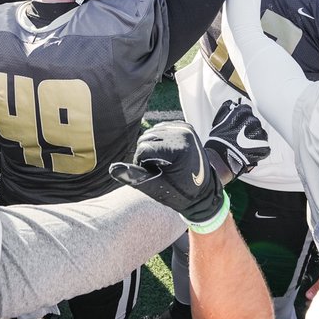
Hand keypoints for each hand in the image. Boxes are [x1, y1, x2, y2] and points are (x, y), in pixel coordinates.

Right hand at [109, 121, 225, 228]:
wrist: (205, 189)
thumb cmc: (181, 193)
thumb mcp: (157, 188)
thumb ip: (135, 177)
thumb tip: (112, 169)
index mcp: (179, 148)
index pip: (144, 149)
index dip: (143, 164)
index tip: (156, 175)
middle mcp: (183, 133)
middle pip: (146, 139)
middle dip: (147, 156)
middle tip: (161, 170)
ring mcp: (184, 127)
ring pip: (150, 134)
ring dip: (151, 148)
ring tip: (165, 163)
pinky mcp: (184, 125)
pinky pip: (159, 130)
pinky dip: (158, 142)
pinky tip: (167, 154)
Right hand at [205, 99, 269, 178]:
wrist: (221, 158)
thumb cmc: (218, 140)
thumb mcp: (218, 121)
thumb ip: (227, 110)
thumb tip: (232, 103)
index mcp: (243, 112)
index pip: (246, 110)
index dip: (242, 119)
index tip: (239, 125)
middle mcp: (254, 121)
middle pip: (254, 122)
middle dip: (249, 129)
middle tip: (240, 137)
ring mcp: (260, 134)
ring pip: (260, 134)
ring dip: (255, 139)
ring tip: (245, 146)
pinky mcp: (264, 147)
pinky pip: (264, 147)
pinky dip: (259, 150)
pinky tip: (249, 153)